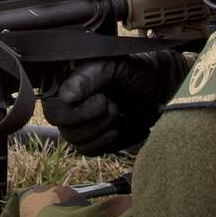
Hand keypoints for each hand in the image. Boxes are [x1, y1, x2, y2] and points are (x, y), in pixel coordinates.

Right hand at [42, 51, 188, 154]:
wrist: (162, 85)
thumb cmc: (137, 70)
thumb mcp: (114, 65)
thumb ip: (88, 77)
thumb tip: (66, 97)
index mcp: (67, 82)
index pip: (53, 108)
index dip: (77, 111)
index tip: (103, 98)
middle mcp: (68, 103)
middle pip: (62, 127)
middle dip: (92, 119)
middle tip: (112, 104)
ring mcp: (80, 122)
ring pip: (75, 140)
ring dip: (101, 129)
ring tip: (117, 113)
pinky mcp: (94, 138)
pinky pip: (88, 151)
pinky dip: (104, 143)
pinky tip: (118, 129)